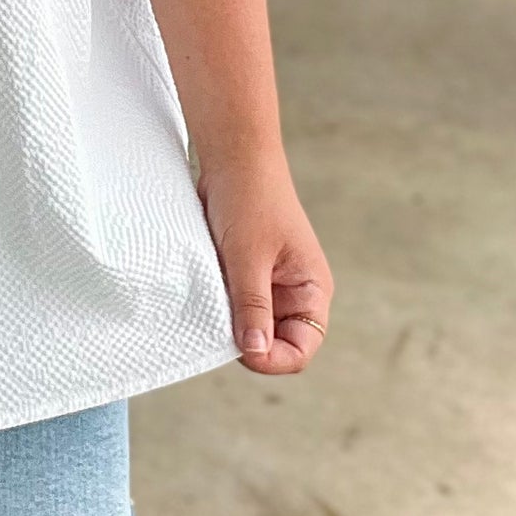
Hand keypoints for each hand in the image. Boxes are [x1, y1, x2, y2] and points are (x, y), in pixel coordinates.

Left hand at [195, 152, 333, 373]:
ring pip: (249, 325)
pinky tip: (204, 292)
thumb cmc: (251, 199)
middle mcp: (294, 292)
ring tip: (212, 302)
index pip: (301, 349)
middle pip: (274, 343)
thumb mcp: (250, 257)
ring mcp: (268, 283)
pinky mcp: (245, 273)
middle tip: (219, 322)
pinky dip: (218, 304)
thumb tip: (255, 352)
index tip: (239, 348)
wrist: (233, 156)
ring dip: (229, 321)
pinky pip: (233, 303)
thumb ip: (252, 306)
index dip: (272, 359)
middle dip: (247, 340)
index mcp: (311, 291)